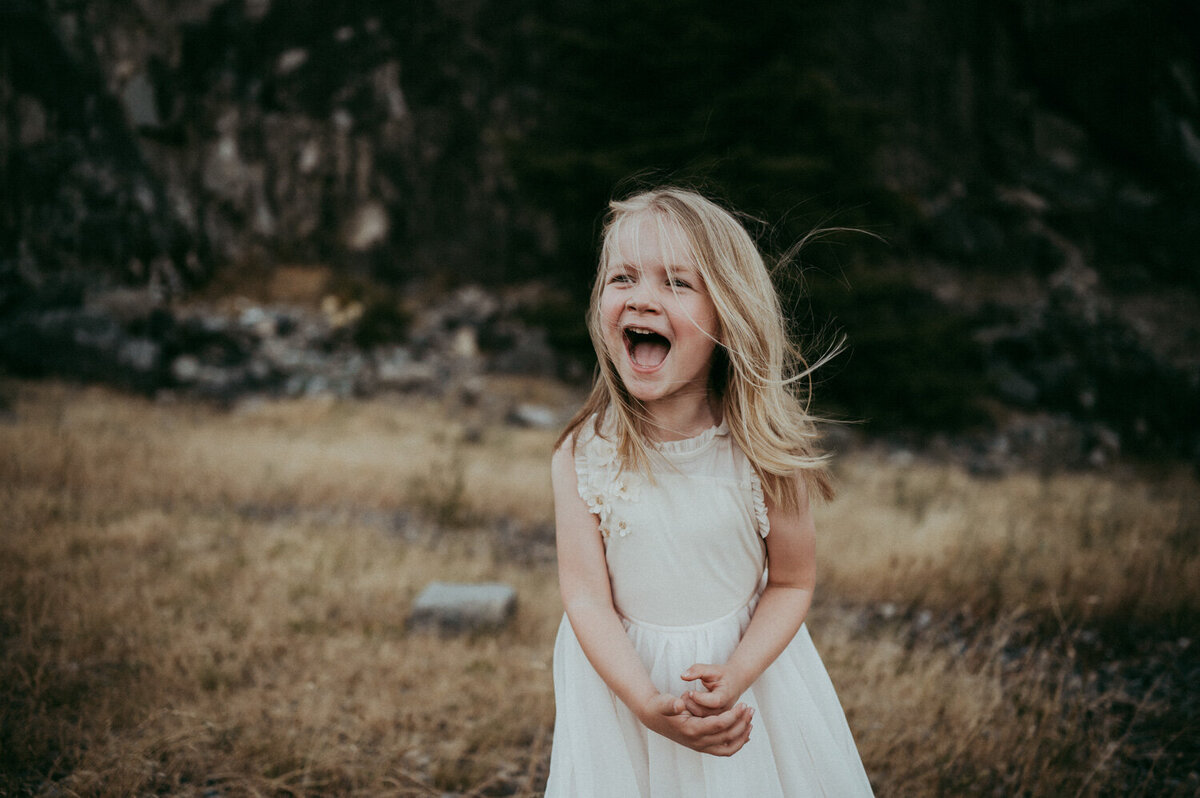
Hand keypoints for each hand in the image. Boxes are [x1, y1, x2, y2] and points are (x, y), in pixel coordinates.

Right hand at [638, 693, 753, 755]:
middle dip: (741, 723)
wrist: (653, 717)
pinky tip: (744, 733)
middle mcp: (697, 742)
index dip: (733, 715)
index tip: (743, 704)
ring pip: (728, 747)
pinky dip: (736, 743)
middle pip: (726, 736)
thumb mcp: (664, 702)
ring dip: (742, 735)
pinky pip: (724, 750)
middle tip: (750, 709)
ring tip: (750, 721)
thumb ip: (671, 703)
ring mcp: (700, 746)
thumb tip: (679, 704)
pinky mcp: (702, 746)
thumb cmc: (659, 707)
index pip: (718, 725)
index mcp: (690, 730)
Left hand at [679, 663, 747, 717]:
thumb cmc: (722, 675)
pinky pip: (700, 719)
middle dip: (692, 703)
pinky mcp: (714, 719)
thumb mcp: (711, 669)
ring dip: (690, 708)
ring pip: (701, 717)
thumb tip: (683, 676)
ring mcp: (719, 716)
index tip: (690, 691)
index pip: (713, 702)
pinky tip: (688, 703)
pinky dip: (692, 712)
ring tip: (685, 697)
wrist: (734, 682)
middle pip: (705, 712)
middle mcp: (724, 709)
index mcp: (725, 696)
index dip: (700, 698)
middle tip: (684, 694)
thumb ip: (697, 670)